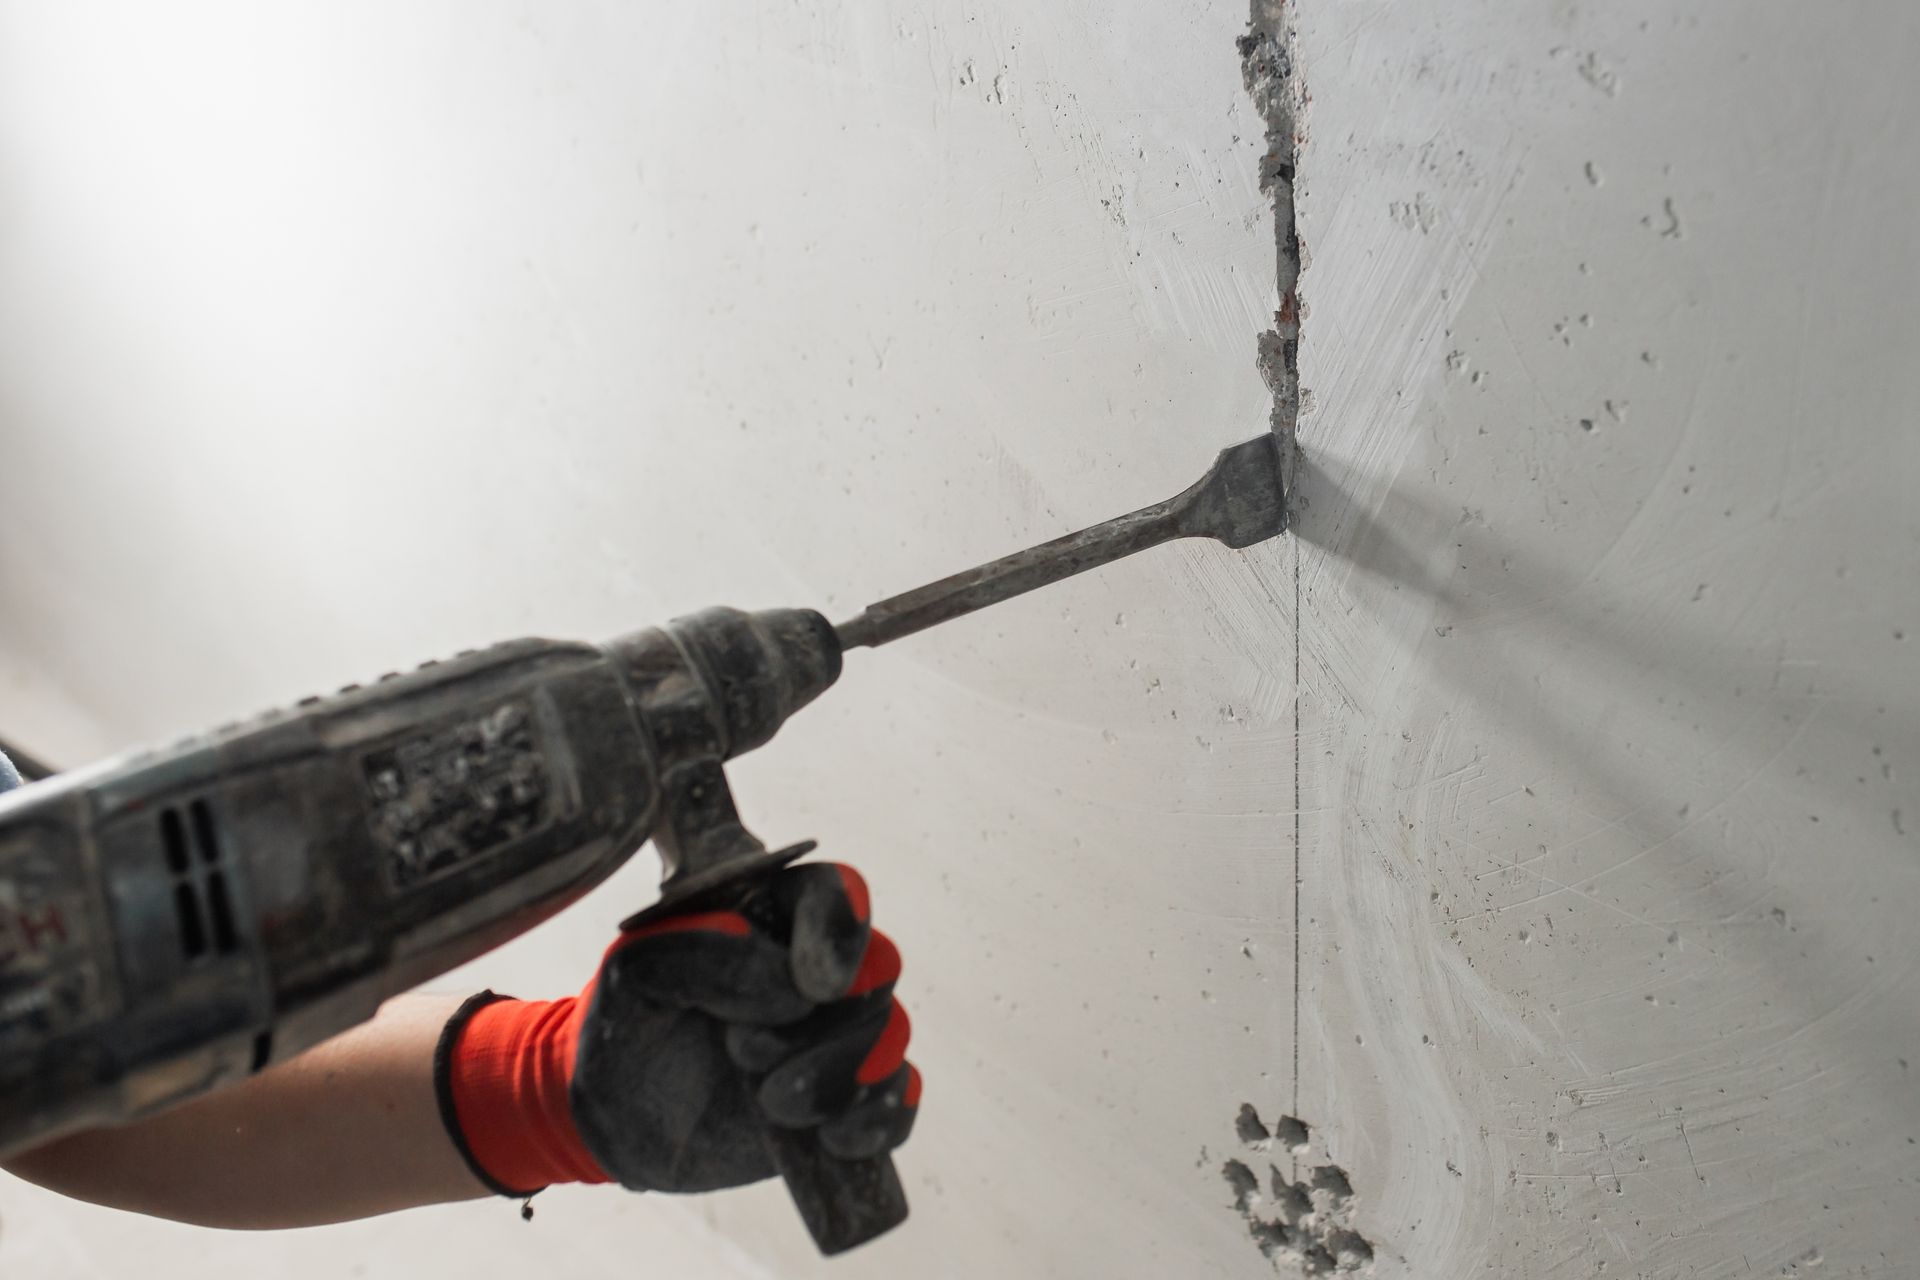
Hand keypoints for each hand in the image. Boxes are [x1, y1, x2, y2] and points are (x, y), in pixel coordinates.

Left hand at [439, 861, 918, 1197]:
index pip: (837, 893)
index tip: (811, 985)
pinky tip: (833, 1138)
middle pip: (878, 968)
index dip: (839, 932)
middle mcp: (816, 970)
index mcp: (772, 917)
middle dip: (824, 1022)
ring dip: (837, 1075)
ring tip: (770, 1103)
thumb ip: (702, 951)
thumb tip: (790, 983)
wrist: (611, 1121)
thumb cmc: (625, 1026)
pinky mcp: (846, 1099)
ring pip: (890, 1034)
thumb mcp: (636, 972)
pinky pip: (901, 1100)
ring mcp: (837, 1035)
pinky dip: (881, 1119)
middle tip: (746, 1054)